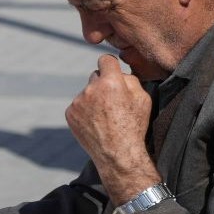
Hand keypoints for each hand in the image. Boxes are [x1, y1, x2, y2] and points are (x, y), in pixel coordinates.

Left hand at [65, 56, 161, 204]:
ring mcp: (78, 101)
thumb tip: (119, 72)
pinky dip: (85, 111)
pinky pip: (78, 106)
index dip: (110, 66)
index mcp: (111, 81)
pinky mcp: (70, 113)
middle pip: (95, 76)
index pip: (105, 60)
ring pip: (87, 92)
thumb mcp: (143, 98)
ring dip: (93, 99)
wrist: (118, 154)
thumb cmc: (134, 126)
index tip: (112, 71)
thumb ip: (130, 79)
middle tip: (112, 101)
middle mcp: (91, 88)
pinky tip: (95, 123)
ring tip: (105, 117)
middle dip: (103, 84)